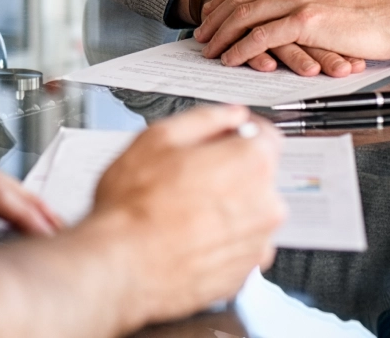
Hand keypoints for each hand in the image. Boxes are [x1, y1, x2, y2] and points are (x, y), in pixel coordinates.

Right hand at [88, 105, 284, 329]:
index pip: (266, 135)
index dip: (240, 131)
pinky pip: (239, 244)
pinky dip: (221, 237)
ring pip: (248, 211)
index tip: (224, 135)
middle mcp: (265, 205)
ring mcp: (257, 244)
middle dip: (229, 169)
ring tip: (182, 208)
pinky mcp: (244, 274)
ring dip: (225, 205)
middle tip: (188, 173)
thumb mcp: (159, 137)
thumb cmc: (134, 205)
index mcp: (249, 164)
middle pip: (257, 175)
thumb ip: (204, 119)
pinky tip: (187, 234)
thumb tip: (228, 115)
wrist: (123, 265)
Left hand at [194, 0, 389, 69]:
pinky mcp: (307, 20)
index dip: (226, 0)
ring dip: (223, 34)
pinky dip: (242, 48)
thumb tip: (282, 11)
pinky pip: (263, 35)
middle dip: (216, 17)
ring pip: (246, 15)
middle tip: (201, 35)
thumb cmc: (373, 13)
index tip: (212, 16)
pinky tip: (233, 58)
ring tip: (210, 50)